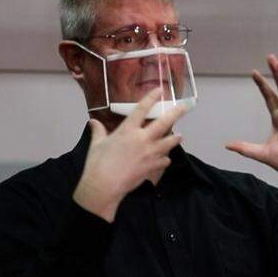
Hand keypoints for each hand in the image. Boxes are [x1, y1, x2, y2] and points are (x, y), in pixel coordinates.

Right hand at [72, 89, 186, 221]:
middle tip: (184, 107)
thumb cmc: (97, 163)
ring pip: (169, 142)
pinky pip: (164, 161)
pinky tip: (165, 159)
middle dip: (175, 113)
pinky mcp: (153, 167)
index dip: (151, 98)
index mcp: (127, 130)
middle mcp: (142, 139)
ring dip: (175, 139)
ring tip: (180, 136)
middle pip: (164, 123)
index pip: (142, 109)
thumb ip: (98, 131)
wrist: (104, 186)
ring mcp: (150, 153)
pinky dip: (165, 159)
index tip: (160, 90)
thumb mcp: (96, 144)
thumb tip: (93, 121)